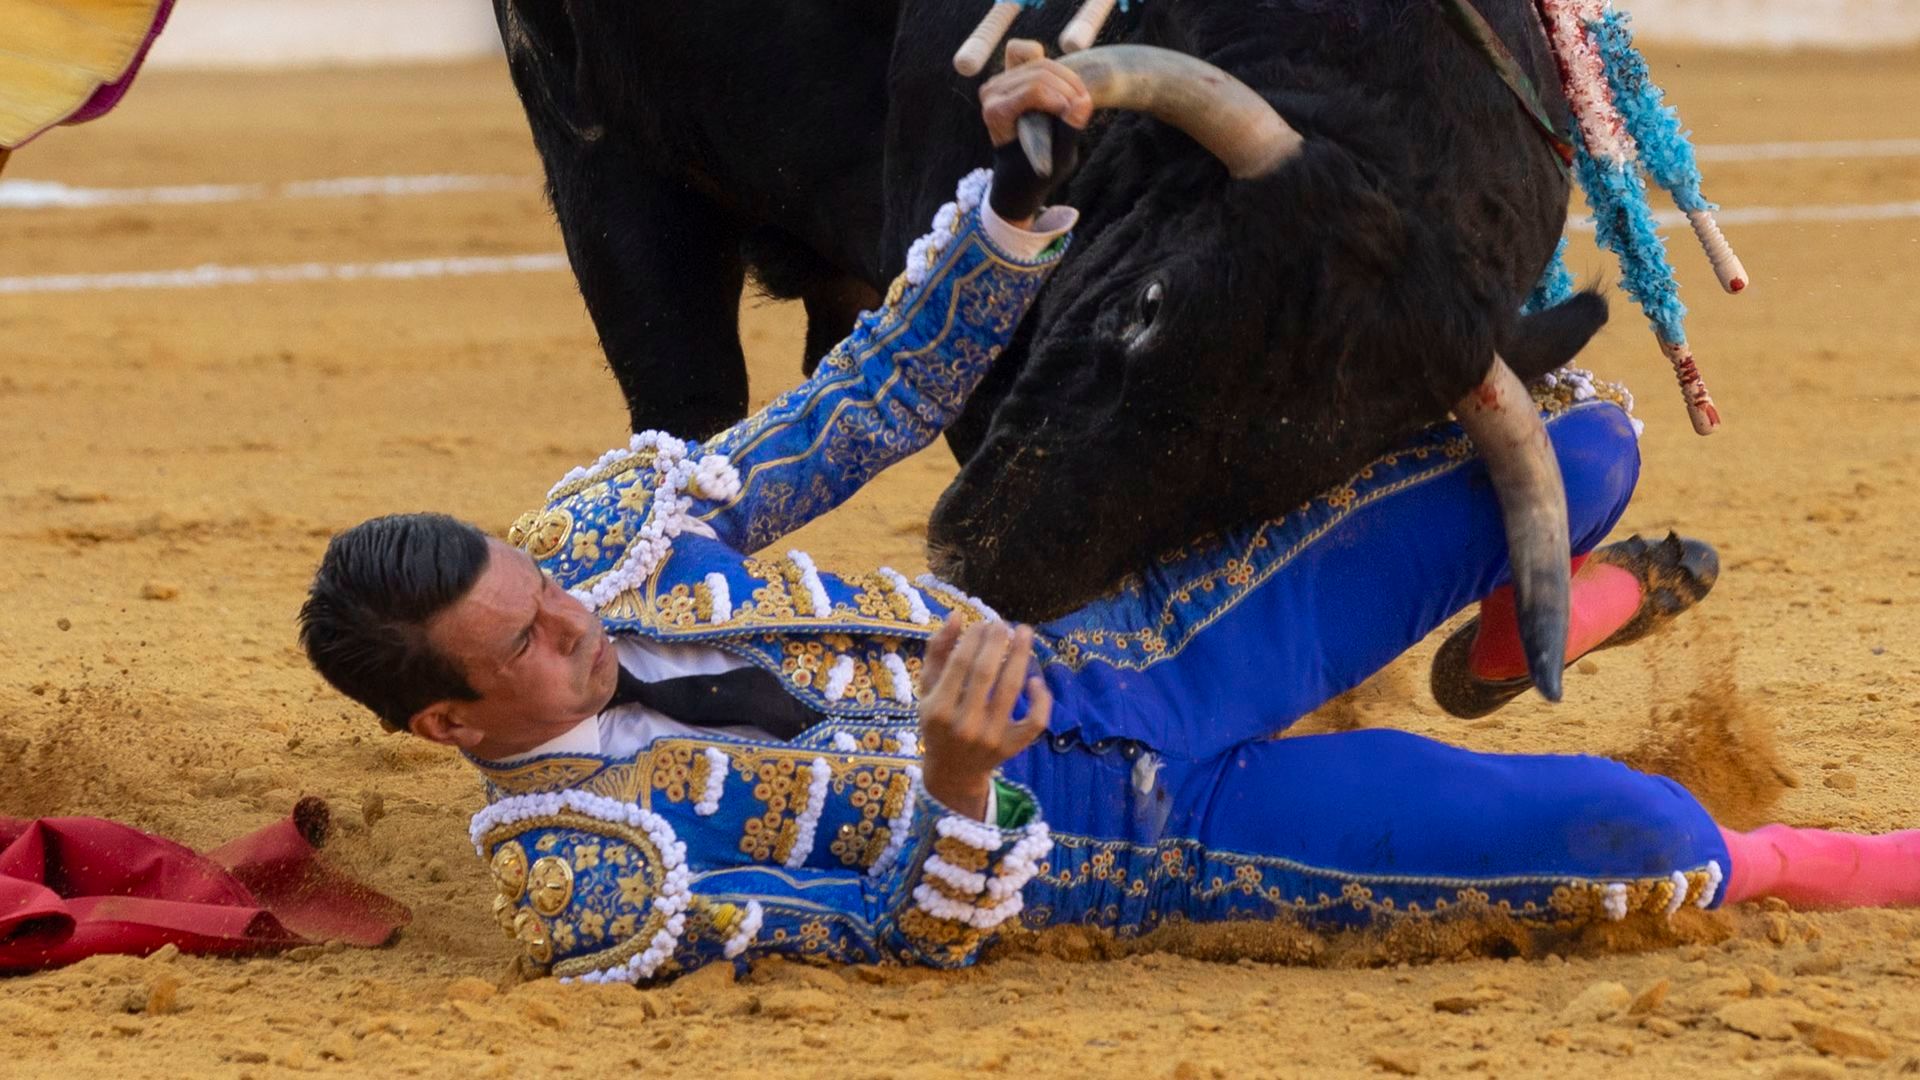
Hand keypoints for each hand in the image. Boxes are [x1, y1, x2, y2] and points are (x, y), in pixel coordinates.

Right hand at [916, 616, 1052, 820]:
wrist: (953, 771)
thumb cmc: (938, 721)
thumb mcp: (928, 689)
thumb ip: (937, 651)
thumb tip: (957, 616)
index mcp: (936, 709)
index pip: (959, 663)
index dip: (974, 638)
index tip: (982, 623)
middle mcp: (963, 724)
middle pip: (985, 673)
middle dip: (997, 642)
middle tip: (1003, 624)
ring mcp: (990, 738)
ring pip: (1011, 690)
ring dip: (1021, 656)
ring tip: (1024, 632)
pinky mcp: (1012, 748)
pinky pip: (1034, 721)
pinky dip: (1040, 699)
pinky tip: (1036, 680)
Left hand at [980, 41, 1091, 224]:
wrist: (1022, 170)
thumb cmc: (1038, 169)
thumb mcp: (1058, 158)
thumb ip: (1069, 130)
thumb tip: (1083, 102)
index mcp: (996, 113)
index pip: (1035, 90)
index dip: (1063, 99)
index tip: (1078, 117)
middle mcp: (991, 92)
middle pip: (1040, 74)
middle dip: (1069, 89)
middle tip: (1084, 108)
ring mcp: (999, 80)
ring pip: (1041, 63)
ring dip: (1068, 79)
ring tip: (1080, 101)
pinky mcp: (1009, 72)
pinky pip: (1028, 51)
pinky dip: (1049, 63)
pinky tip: (1060, 86)